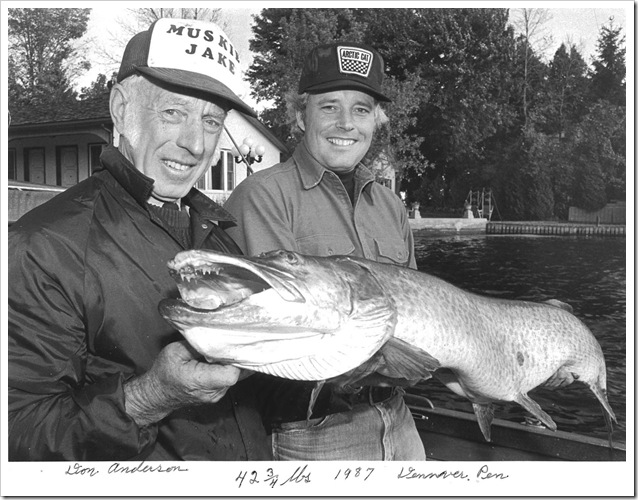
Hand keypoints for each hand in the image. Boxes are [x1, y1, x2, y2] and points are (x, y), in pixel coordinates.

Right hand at [124, 341, 239, 426]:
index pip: (231, 374)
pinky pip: (229, 379)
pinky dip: (226, 368)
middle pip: (236, 374)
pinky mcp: (218, 394)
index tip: (230, 346)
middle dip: (233, 358)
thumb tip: (215, 336)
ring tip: (219, 353)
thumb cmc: (164, 373)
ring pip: (235, 376)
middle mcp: (213, 392)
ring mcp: (217, 395)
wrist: (157, 394)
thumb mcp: (175, 351)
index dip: (234, 358)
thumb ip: (197, 345)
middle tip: (227, 345)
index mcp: (201, 382)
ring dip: (230, 363)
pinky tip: (219, 360)